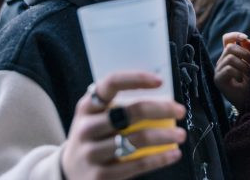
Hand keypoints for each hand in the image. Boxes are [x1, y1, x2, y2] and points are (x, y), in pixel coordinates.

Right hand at [62, 71, 185, 179]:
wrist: (69, 171)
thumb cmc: (94, 135)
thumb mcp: (96, 116)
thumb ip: (120, 105)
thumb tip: (161, 95)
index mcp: (88, 106)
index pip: (112, 83)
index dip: (137, 79)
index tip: (159, 81)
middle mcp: (87, 127)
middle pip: (130, 112)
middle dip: (161, 109)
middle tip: (179, 110)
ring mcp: (91, 152)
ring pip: (137, 139)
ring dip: (165, 136)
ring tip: (180, 134)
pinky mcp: (99, 176)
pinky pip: (137, 165)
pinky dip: (159, 158)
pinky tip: (173, 153)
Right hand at [214, 32, 249, 111]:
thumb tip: (248, 40)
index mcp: (231, 55)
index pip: (227, 39)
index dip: (235, 35)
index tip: (245, 37)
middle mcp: (223, 61)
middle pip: (230, 47)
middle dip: (244, 53)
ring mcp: (219, 70)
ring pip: (229, 58)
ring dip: (243, 65)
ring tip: (248, 74)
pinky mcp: (218, 79)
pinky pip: (228, 69)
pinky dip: (238, 73)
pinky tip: (241, 80)